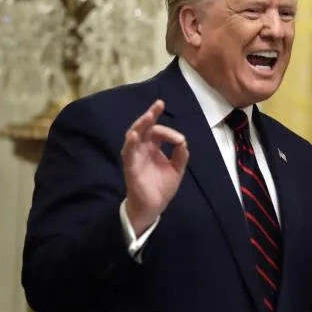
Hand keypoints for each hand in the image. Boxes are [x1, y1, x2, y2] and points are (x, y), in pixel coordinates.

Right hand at [122, 100, 189, 234]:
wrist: (154, 207)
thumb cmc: (162, 187)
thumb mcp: (177, 169)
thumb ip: (180, 155)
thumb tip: (182, 141)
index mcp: (153, 148)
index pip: (158, 132)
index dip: (168, 131)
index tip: (179, 140)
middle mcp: (143, 149)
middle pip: (144, 128)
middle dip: (150, 116)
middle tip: (158, 105)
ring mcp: (135, 157)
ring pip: (134, 137)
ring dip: (140, 126)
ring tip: (147, 116)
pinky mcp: (130, 168)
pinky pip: (128, 154)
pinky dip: (130, 144)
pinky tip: (134, 135)